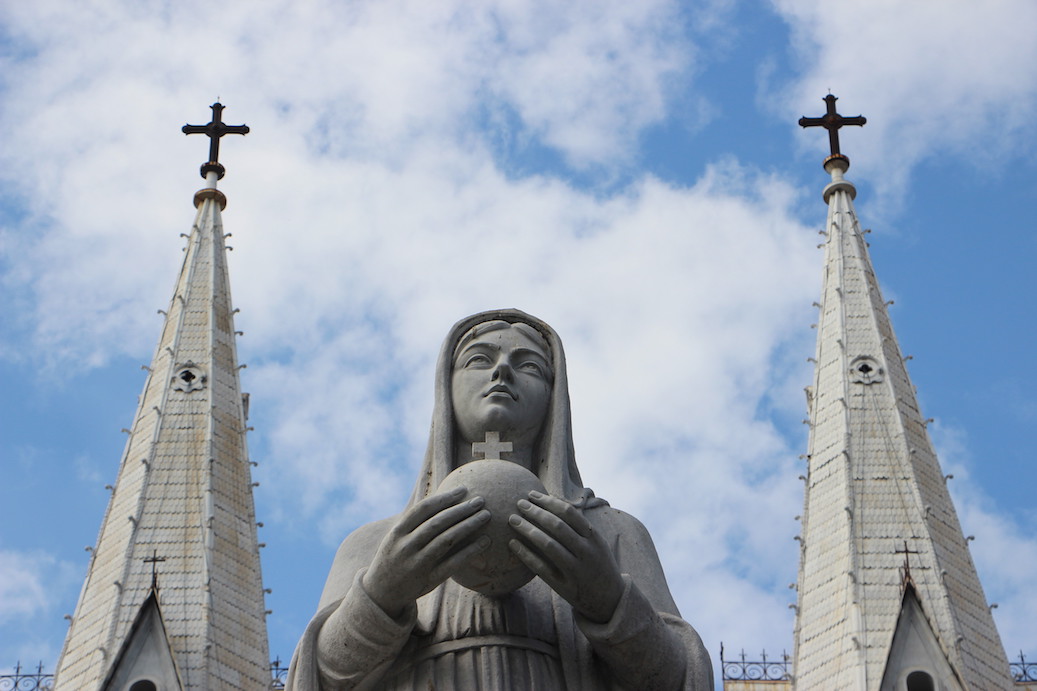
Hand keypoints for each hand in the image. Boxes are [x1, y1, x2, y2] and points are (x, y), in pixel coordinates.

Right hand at [363, 487, 490, 617]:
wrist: (381, 592)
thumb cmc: (395, 557)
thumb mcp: (396, 537)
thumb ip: (415, 522)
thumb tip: (443, 499)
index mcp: (397, 532)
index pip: (424, 509)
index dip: (445, 498)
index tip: (463, 489)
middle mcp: (406, 546)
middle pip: (438, 523)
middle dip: (461, 509)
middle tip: (480, 500)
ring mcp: (418, 564)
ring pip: (447, 540)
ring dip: (468, 526)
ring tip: (485, 515)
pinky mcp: (429, 580)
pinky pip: (453, 563)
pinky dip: (470, 551)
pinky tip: (485, 541)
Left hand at [508, 491, 624, 623]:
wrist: (609, 599)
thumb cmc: (598, 564)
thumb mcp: (597, 543)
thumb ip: (579, 527)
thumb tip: (551, 503)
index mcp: (594, 538)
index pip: (569, 513)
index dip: (548, 501)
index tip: (532, 495)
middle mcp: (586, 552)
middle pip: (556, 526)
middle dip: (535, 512)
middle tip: (519, 503)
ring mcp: (575, 570)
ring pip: (548, 545)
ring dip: (527, 529)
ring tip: (513, 519)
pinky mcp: (563, 586)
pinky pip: (541, 567)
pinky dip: (525, 554)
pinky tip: (512, 543)